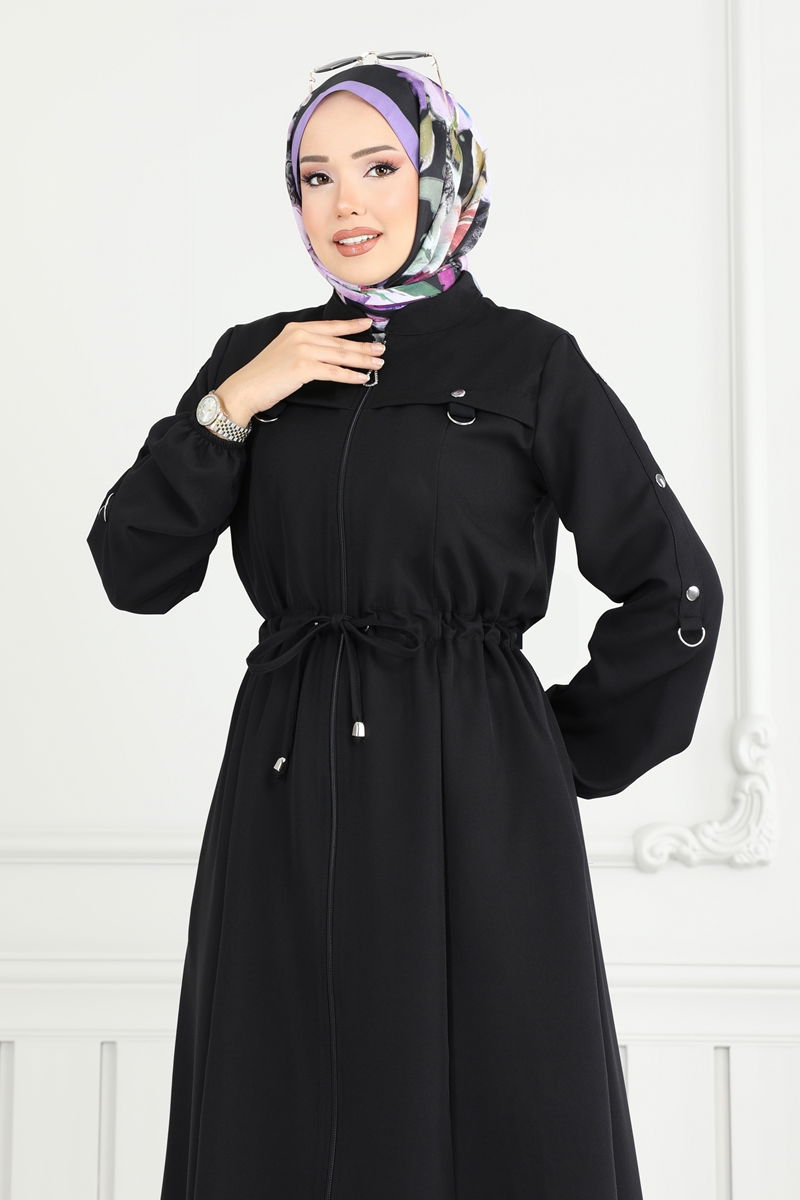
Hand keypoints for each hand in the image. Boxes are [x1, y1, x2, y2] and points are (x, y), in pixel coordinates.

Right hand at [215, 317, 385, 420]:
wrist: (246, 388)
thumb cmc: (264, 375)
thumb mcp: (284, 351)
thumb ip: (304, 347)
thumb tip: (327, 352)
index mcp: (296, 329)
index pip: (330, 326)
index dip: (352, 326)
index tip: (368, 324)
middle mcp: (300, 336)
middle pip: (340, 342)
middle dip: (364, 347)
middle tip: (381, 350)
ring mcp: (302, 350)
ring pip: (340, 355)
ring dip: (362, 360)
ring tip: (377, 364)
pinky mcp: (303, 368)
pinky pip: (334, 371)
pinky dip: (350, 375)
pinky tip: (362, 379)